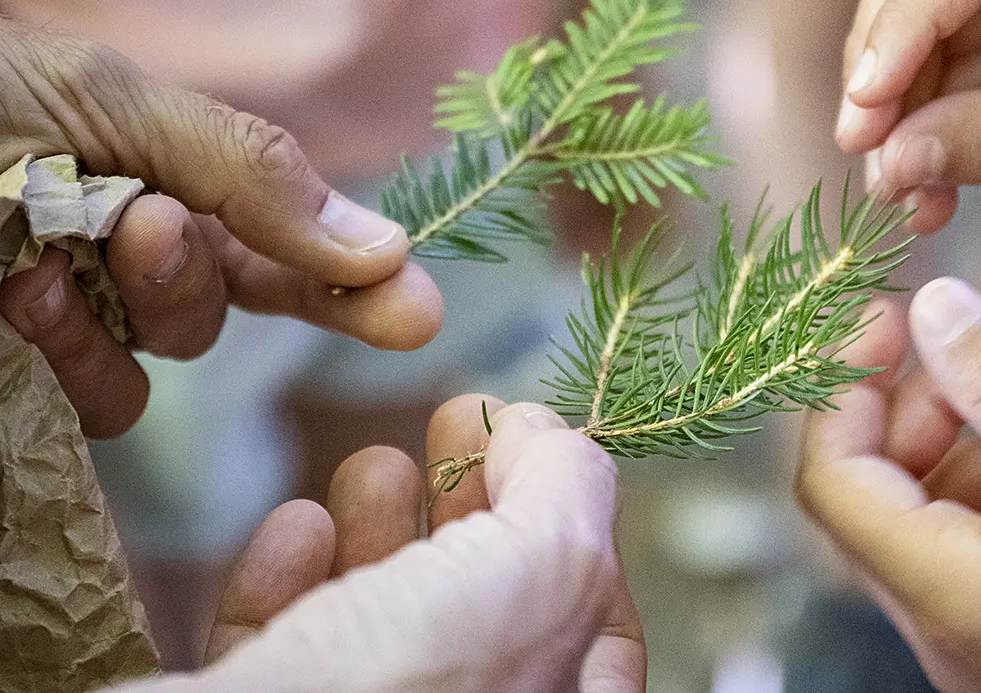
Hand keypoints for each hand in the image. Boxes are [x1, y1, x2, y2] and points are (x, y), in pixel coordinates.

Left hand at [0, 20, 442, 437]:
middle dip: (196, 276)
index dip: (361, 283)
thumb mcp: (118, 101)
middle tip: (150, 229)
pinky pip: (98, 404)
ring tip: (43, 256)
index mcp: (172, 182)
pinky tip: (16, 296)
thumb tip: (384, 248)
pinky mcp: (31, 373)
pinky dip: (70, 357)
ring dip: (123, 314)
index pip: (293, 248)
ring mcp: (82, 318)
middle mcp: (136, 257)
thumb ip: (254, 175)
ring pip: (165, 365)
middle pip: (229, 310)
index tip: (419, 314)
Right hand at [116, 395, 643, 692]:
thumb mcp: (548, 565)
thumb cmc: (424, 685)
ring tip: (376, 466)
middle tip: (449, 422)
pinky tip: (296, 527)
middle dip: (469, 505)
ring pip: (379, 621)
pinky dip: (288, 576)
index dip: (566, 516)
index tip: (520, 437)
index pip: (592, 616)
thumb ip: (567, 487)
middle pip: (482, 607)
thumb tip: (540, 433)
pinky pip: (279, 647)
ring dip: (380, 526)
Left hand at [797, 279, 980, 690]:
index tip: (889, 317)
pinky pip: (971, 553)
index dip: (844, 388)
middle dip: (911, 411)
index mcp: (951, 597)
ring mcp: (976, 648)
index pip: (833, 483)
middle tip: (973, 356)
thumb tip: (933, 309)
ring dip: (962, 449)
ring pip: (924, 521)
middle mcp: (944, 634)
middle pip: (873, 499)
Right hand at [839, 0, 980, 239]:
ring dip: (901, 115)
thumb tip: (895, 158)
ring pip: (934, 38)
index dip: (908, 22)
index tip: (865, 105)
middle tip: (862, 150)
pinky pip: (959, 83)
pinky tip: (925, 193)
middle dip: (887, 66)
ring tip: (895, 193)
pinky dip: (932, 138)